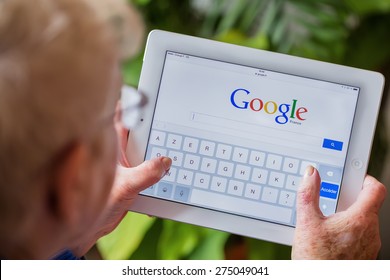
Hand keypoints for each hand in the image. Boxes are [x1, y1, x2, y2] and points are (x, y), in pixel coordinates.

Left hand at [71, 103, 171, 255]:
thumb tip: (165, 161)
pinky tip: (166, 166)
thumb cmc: (98, 204)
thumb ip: (146, 173)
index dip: (128, 100)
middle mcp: (117, 150)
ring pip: (143, 145)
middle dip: (150, 122)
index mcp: (110, 145)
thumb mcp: (125, 186)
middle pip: (136, 128)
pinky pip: (148, 162)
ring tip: (171, 141)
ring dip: (156, 145)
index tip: (141, 91)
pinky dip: (157, 162)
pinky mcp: (131, 173)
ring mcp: (125, 161)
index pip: (119, 114)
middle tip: (166, 114)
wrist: (93, 226)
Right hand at [292, 166, 385, 258]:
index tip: (354, 178)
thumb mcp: (306, 222)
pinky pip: (362, 237)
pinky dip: (350, 232)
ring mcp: (370, 247)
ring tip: (328, 222)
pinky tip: (330, 238)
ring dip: (350, 217)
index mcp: (360, 220)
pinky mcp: (365, 258)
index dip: (365, 179)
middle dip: (351, 200)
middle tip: (333, 202)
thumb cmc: (316, 260)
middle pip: (369, 206)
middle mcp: (371, 233)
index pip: (376, 189)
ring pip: (365, 222)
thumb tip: (310, 175)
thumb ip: (308, 194)